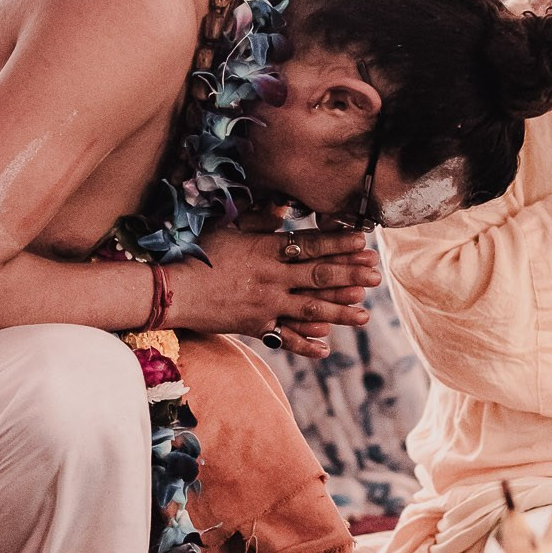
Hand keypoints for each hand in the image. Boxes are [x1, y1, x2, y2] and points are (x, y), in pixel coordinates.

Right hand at [168, 219, 378, 351]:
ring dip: (340, 311)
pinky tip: (327, 348)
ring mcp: (266, 305)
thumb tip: (282, 204)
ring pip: (310, 309)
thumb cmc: (198, 254)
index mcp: (266, 251)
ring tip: (364, 315)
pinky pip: (285, 338)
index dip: (339, 243)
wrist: (174, 292)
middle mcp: (272, 278)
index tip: (364, 242)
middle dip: (350, 275)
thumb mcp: (229, 229)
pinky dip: (306, 344)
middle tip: (376, 276)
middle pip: (318, 275)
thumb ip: (258, 219)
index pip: (310, 244)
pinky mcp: (256, 326)